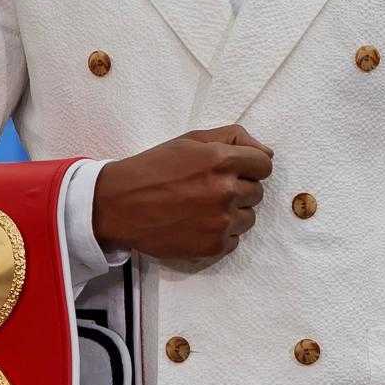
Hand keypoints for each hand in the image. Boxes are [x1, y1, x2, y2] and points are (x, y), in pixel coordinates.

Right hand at [89, 127, 273, 261]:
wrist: (117, 205)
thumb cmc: (152, 169)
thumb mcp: (190, 140)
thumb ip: (233, 138)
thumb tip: (267, 152)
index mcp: (220, 160)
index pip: (264, 164)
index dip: (249, 166)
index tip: (232, 170)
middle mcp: (225, 191)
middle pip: (257, 192)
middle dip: (238, 188)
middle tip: (207, 188)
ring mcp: (221, 222)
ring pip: (248, 217)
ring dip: (232, 212)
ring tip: (200, 207)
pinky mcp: (214, 246)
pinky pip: (235, 239)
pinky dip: (220, 233)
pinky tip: (196, 224)